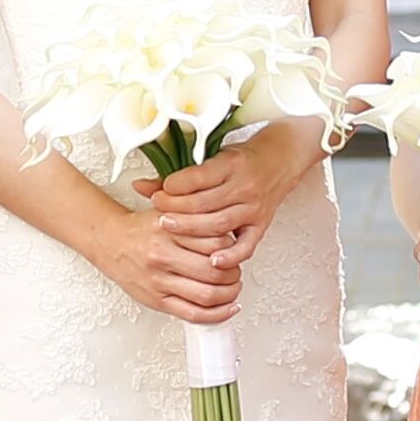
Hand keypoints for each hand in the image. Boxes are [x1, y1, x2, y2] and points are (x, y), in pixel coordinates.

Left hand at [106, 121, 310, 325]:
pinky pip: (246, 245)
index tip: (159, 192)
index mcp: (231, 165)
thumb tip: (140, 186)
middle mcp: (244, 186)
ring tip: (172, 230)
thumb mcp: (211, 158)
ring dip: (193, 230)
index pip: (198, 178)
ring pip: (220, 224)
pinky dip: (230, 256)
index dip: (175, 187)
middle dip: (178, 210)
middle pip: (205, 203)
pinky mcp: (260, 226)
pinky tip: (212, 262)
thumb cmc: (243, 160)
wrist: (279, 161)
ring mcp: (253, 208)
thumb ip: (177, 175)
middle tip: (159, 215)